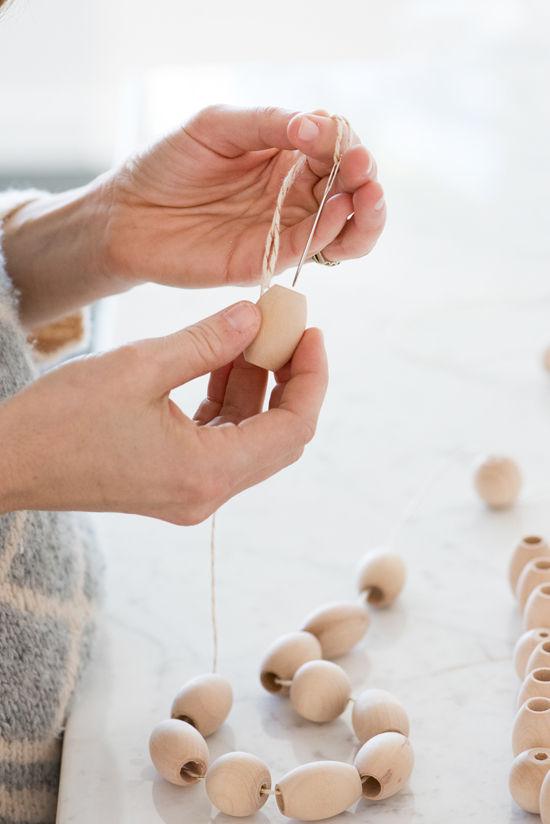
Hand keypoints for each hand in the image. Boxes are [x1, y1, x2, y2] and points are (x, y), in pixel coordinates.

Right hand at [0, 302, 326, 523]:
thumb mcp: (140, 367)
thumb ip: (207, 341)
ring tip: (246, 337)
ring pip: (250, 438)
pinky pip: (220, 442)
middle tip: (284, 330)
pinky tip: (217, 363)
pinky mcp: (173, 483)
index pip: (293, 428)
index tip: (310, 332)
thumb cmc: (61, 420)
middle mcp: (207, 492)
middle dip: (288, 380)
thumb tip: (256, 316)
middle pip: (279, 437)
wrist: (9, 463)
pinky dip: (226, 403)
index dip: (311, 378)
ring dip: (256, 388)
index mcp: (207, 472)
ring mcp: (191, 492)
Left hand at [103, 105, 384, 287]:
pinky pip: (308, 249)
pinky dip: (329, 232)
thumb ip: (267, 124)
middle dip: (364, 178)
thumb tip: (316, 126)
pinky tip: (336, 211)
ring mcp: (284, 230)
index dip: (344, 142)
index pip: (335, 149)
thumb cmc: (169, 163)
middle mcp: (294, 195)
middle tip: (362, 169)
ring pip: (345, 229)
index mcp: (287, 157)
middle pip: (351, 191)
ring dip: (365, 214)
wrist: (128, 212)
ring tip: (368, 195)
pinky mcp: (266, 262)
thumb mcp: (217, 126)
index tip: (333, 133)